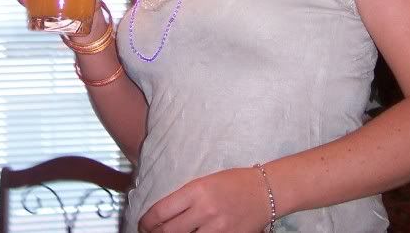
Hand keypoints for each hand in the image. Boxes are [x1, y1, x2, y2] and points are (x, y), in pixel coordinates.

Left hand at [137, 167, 271, 232]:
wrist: (266, 191)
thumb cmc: (234, 182)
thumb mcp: (205, 182)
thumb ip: (185, 198)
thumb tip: (163, 215)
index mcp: (196, 190)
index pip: (161, 211)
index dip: (147, 222)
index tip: (143, 225)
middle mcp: (204, 210)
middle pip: (168, 231)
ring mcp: (217, 228)